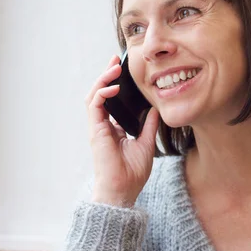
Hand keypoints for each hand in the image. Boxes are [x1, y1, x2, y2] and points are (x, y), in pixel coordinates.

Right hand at [84, 54, 159, 206]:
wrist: (123, 190)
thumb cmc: (132, 172)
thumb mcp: (146, 143)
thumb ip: (149, 125)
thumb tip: (155, 109)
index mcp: (113, 128)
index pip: (111, 101)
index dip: (114, 84)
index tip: (123, 70)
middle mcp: (103, 126)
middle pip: (100, 94)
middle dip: (106, 75)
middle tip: (116, 60)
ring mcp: (98, 128)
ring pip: (94, 96)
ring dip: (103, 80)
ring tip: (114, 67)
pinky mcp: (96, 131)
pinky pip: (94, 106)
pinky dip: (102, 94)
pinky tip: (112, 88)